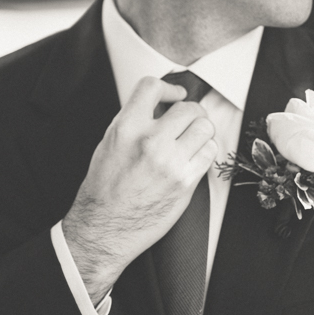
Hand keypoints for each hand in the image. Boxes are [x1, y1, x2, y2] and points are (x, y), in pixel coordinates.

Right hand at [62, 76, 217, 303]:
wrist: (105, 227)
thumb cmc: (104, 188)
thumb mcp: (109, 143)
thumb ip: (134, 122)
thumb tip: (160, 107)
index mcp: (126, 127)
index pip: (152, 87)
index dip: (169, 87)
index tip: (176, 94)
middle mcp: (149, 141)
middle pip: (189, 108)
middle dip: (192, 112)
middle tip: (189, 121)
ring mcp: (170, 162)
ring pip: (205, 128)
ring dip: (201, 132)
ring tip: (192, 140)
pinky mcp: (185, 182)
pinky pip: (209, 153)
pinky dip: (205, 152)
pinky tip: (194, 157)